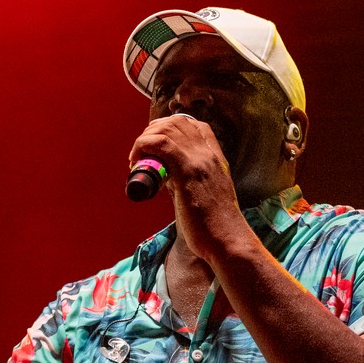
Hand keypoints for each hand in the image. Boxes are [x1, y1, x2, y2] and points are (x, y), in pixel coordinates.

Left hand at [128, 114, 249, 260]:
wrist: (227, 239)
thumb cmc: (215, 226)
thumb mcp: (208, 195)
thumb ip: (191, 182)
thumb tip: (167, 179)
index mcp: (217, 159)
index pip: (198, 126)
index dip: (173, 127)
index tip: (157, 141)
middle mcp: (210, 155)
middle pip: (178, 123)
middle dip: (154, 130)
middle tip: (141, 151)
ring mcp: (200, 161)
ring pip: (168, 129)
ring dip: (145, 139)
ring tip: (137, 158)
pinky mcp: (187, 172)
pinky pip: (161, 144)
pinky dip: (144, 146)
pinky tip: (136, 161)